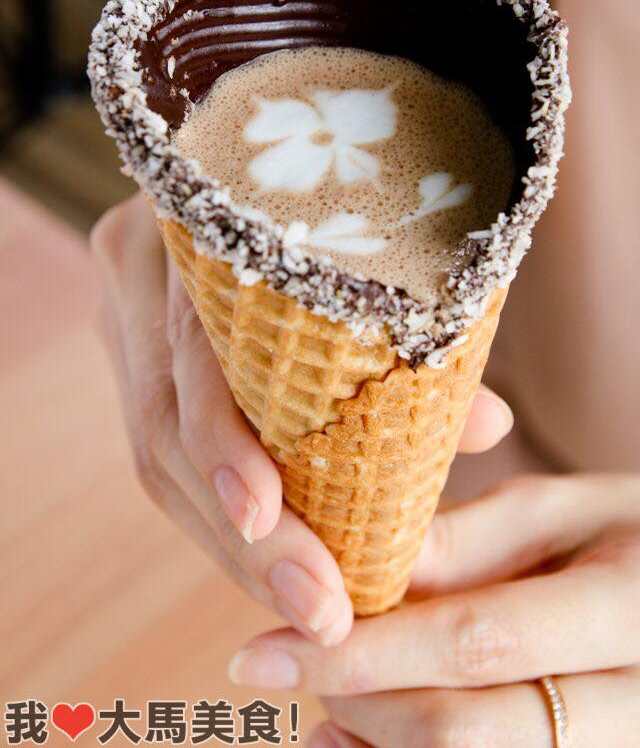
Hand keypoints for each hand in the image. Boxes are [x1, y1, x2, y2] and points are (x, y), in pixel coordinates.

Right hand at [91, 193, 513, 646]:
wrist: (250, 148)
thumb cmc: (321, 195)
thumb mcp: (358, 239)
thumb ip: (412, 329)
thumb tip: (486, 426)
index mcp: (184, 223)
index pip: (191, 353)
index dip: (225, 446)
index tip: (272, 522)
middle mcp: (135, 269)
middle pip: (165, 427)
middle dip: (241, 533)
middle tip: (317, 606)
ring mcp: (123, 311)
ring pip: (154, 454)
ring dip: (227, 542)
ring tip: (303, 603)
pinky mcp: (131, 349)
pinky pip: (158, 449)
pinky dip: (215, 511)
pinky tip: (265, 557)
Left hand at [228, 473, 639, 746]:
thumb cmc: (629, 533)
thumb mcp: (561, 512)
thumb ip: (466, 545)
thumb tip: (355, 575)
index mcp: (626, 608)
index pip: (475, 643)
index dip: (362, 654)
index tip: (259, 653)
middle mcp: (634, 705)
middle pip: (465, 731)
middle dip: (359, 700)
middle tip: (290, 665)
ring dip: (377, 746)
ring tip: (323, 708)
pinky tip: (360, 745)